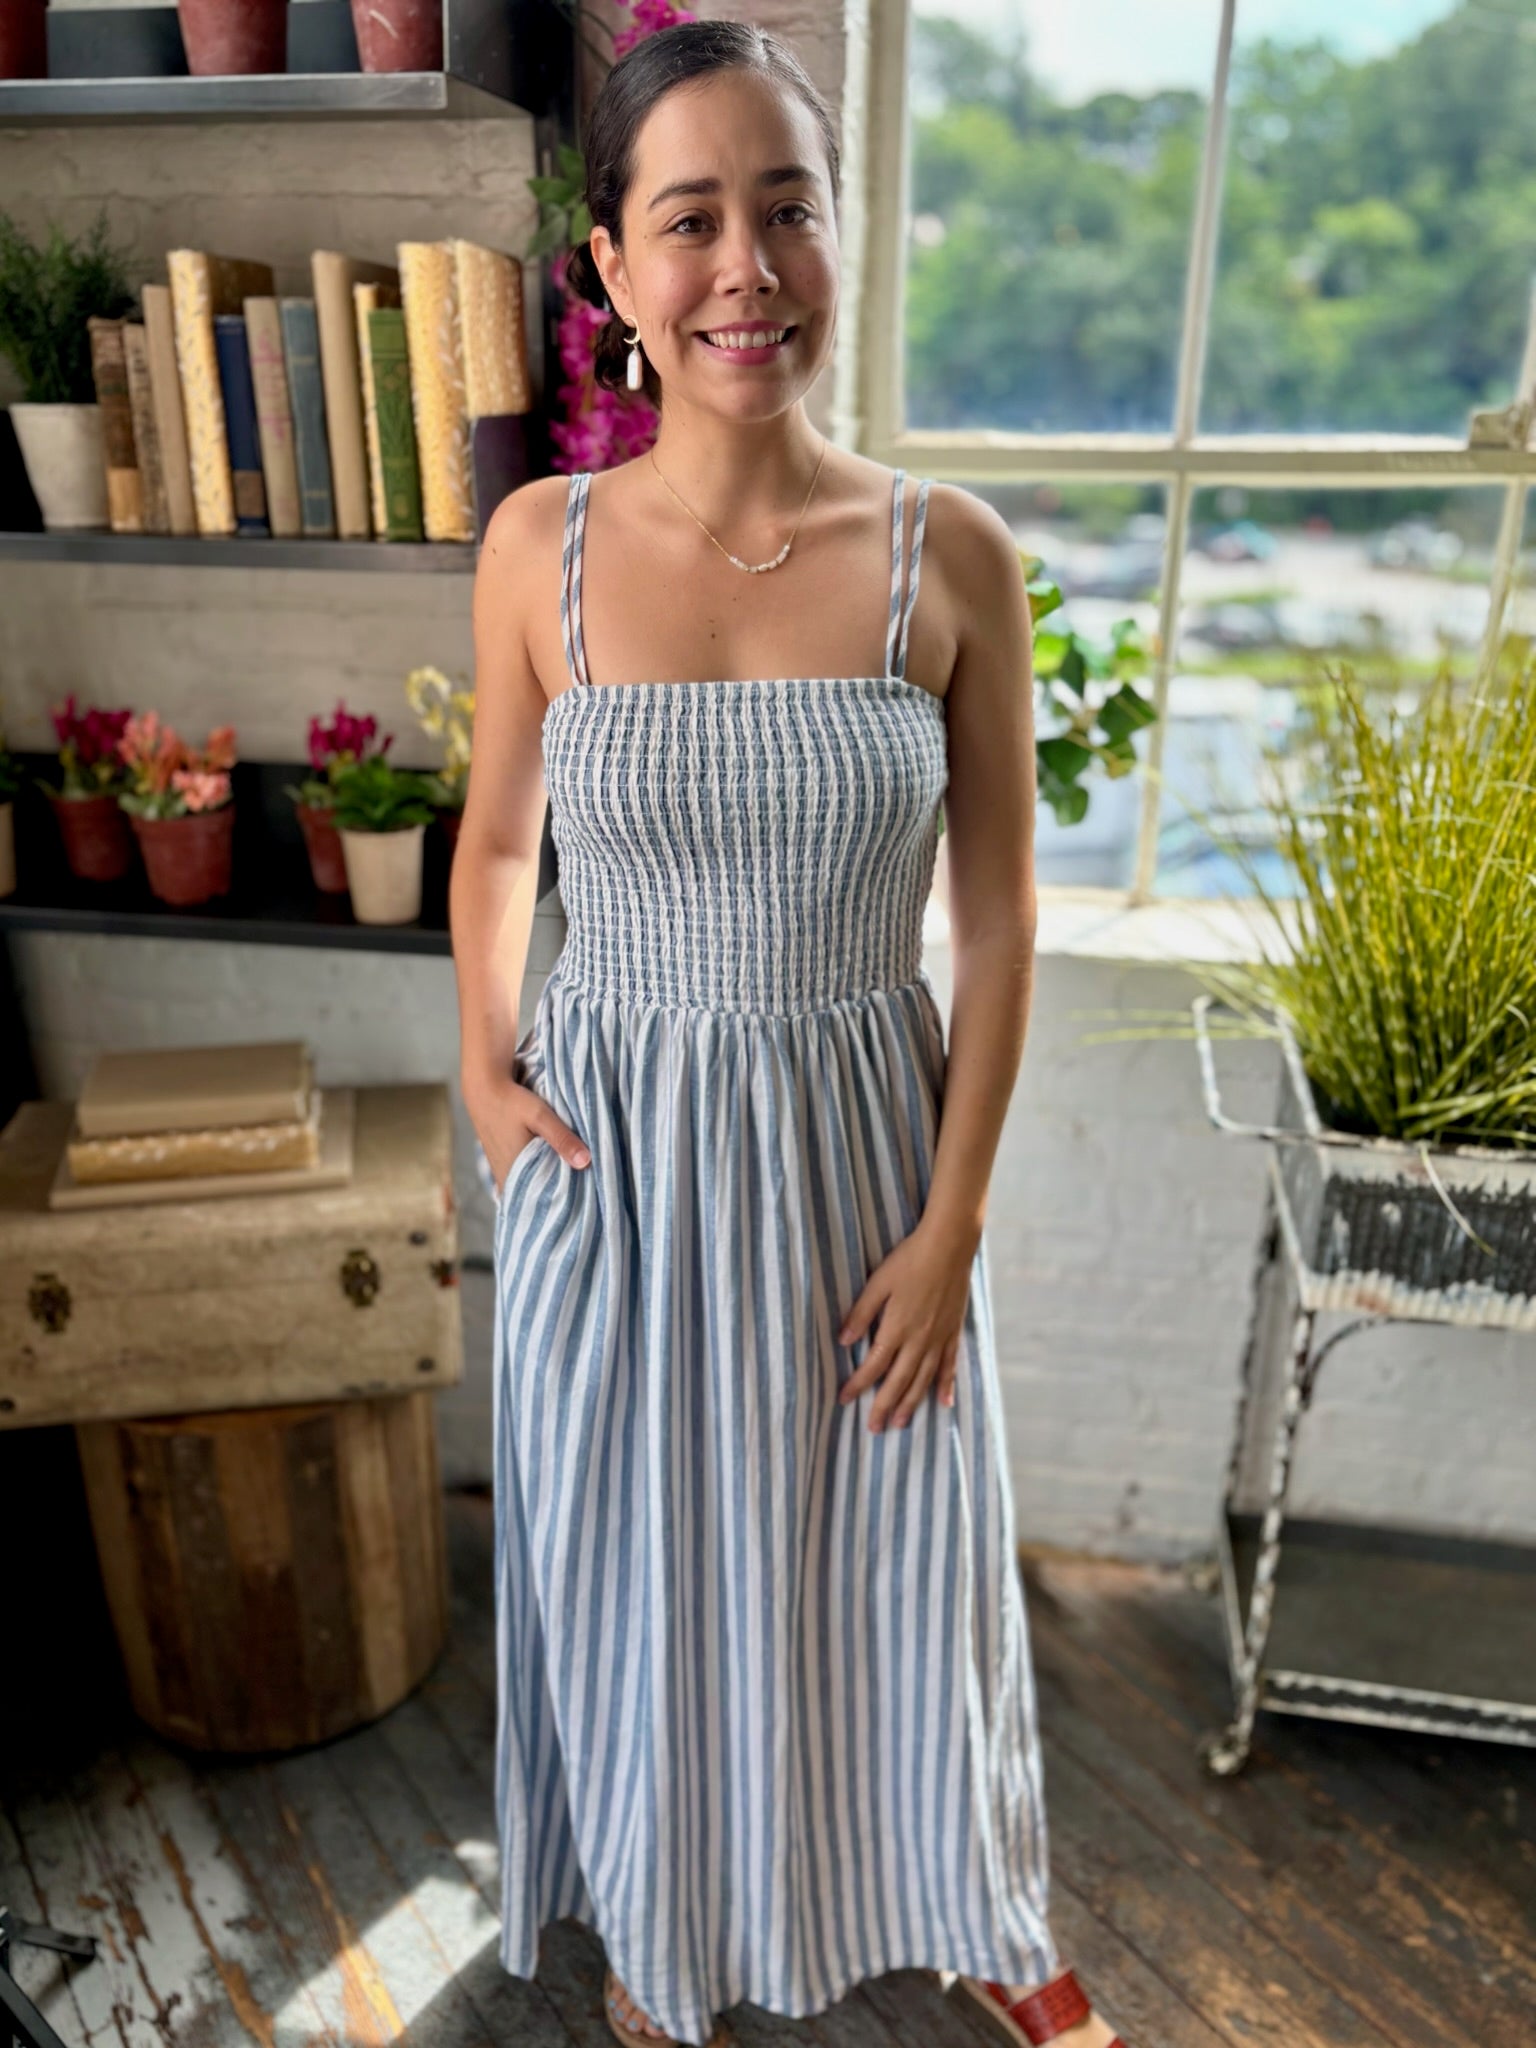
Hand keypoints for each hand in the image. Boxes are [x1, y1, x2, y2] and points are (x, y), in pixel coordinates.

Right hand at [465, 1064, 589, 1194]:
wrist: (484, 1088)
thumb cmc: (512, 1101)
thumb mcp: (540, 1116)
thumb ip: (562, 1138)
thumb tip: (586, 1162)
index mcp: (514, 1173)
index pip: (541, 1201)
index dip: (561, 1203)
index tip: (582, 1203)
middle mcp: (506, 1178)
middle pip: (537, 1194)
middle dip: (558, 1193)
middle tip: (584, 1193)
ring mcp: (503, 1171)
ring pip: (531, 1185)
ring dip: (548, 1182)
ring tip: (575, 1183)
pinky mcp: (503, 1162)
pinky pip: (524, 1176)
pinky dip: (539, 1173)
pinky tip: (555, 1168)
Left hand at [834, 1212, 978, 1431]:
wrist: (949, 1247)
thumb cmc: (909, 1261)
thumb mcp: (878, 1283)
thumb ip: (861, 1314)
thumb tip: (843, 1341)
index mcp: (896, 1328)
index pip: (873, 1366)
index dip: (857, 1385)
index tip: (844, 1399)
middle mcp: (918, 1341)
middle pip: (898, 1382)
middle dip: (884, 1406)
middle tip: (874, 1428)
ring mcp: (939, 1339)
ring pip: (923, 1380)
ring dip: (911, 1404)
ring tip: (901, 1423)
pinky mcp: (953, 1332)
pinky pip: (950, 1366)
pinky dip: (946, 1386)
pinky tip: (943, 1403)